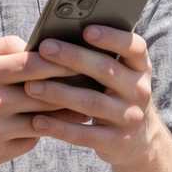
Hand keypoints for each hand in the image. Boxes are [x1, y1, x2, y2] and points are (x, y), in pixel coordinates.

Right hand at [0, 35, 77, 171]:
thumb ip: (1, 47)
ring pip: (43, 121)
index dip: (63, 61)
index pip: (34, 63)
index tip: (84, 57)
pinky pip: (30, 141)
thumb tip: (36, 43)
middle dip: (73, 88)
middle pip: (45, 94)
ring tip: (84, 107)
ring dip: (66, 115)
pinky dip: (40, 132)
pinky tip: (51, 126)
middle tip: (95, 84)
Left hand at [25, 25, 165, 168]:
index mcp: (140, 68)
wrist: (138, 141)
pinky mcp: (115, 142)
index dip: (112, 37)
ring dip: (58, 92)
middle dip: (73, 57)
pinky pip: (84, 134)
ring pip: (91, 102)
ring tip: (30, 86)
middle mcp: (139, 91)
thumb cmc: (115, 95)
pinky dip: (59, 127)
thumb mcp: (119, 76)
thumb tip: (58, 35)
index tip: (86, 29)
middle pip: (106, 70)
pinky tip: (36, 120)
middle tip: (45, 48)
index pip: (134, 47)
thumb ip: (99, 57)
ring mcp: (129, 117)